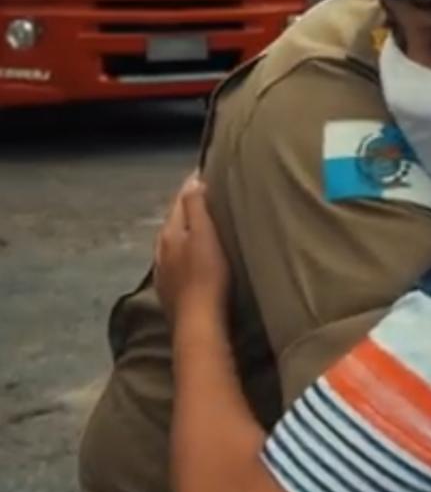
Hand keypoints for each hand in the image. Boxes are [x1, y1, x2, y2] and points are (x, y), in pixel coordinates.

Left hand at [153, 175, 230, 326]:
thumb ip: (196, 207)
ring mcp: (163, 269)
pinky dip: (185, 248)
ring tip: (203, 222)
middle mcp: (161, 247)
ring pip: (173, 239)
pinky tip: (193, 254)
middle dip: (189, 205)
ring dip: (185, 228)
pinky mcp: (169, 288)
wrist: (198, 322)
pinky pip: (176, 258)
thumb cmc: (208, 276)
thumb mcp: (205, 235)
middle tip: (209, 192)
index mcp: (170, 231)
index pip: (180, 198)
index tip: (207, 169)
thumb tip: (193, 181)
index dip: (193, 183)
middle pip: (174, 218)